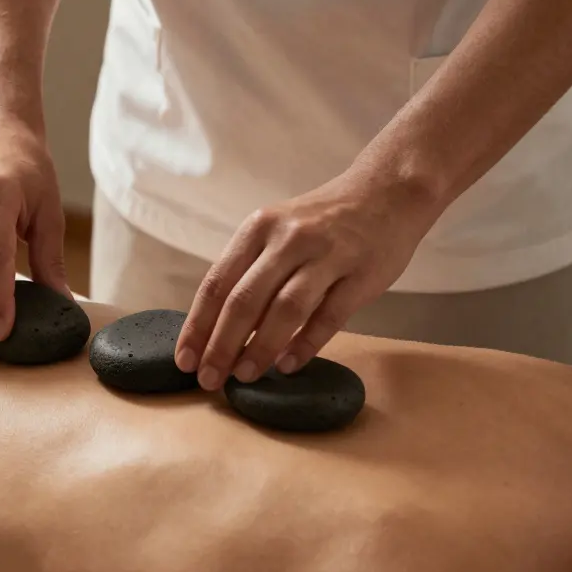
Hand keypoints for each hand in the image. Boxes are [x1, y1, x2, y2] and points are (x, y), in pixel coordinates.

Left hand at [175, 173, 439, 388]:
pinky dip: (306, 343)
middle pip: (244, 300)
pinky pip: (329, 315)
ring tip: (245, 376)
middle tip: (209, 380)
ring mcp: (327, 254)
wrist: (388, 191)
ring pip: (285, 309)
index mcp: (258, 228)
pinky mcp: (362, 273)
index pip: (216, 283)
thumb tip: (217, 330)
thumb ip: (250, 273)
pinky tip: (288, 365)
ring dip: (261, 348)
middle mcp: (288, 238)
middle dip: (221, 345)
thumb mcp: (277, 232)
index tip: (184, 360)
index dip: (197, 326)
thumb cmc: (322, 222)